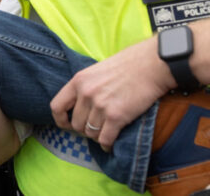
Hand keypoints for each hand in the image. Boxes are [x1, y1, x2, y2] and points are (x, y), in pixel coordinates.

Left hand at [50, 37, 173, 148]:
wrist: (152, 65)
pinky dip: (107, 144)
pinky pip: (105, 139)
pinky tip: (111, 142)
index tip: (67, 125)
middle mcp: (86, 93)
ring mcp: (100, 105)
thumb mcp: (98, 70)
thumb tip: (81, 106)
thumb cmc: (128, 65)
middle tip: (97, 127)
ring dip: (98, 135)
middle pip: (76, 125)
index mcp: (79, 81)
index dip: (60, 120)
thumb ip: (86, 86)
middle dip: (85, 129)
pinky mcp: (116, 116)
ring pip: (91, 133)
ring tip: (107, 131)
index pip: (56, 106)